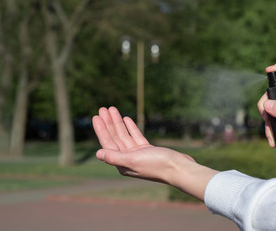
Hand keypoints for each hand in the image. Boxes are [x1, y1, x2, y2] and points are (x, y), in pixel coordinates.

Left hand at [92, 107, 217, 199]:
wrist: (179, 168)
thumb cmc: (157, 165)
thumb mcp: (133, 160)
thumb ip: (115, 157)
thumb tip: (97, 153)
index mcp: (122, 164)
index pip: (108, 143)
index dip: (101, 129)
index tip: (96, 116)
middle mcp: (128, 159)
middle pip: (115, 138)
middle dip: (108, 123)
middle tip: (103, 108)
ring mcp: (138, 154)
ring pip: (124, 135)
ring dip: (118, 122)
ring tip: (112, 109)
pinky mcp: (148, 150)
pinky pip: (135, 136)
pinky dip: (131, 127)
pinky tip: (126, 118)